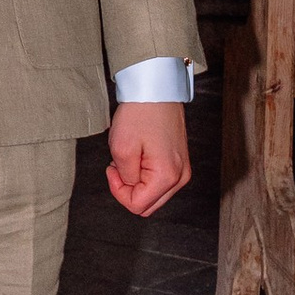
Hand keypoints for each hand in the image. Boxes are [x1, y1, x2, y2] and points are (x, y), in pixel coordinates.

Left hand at [104, 101, 189, 217]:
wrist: (156, 89)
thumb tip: (130, 187)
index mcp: (167, 176)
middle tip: (118, 165)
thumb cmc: (140, 113)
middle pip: (148, 204)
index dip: (118, 191)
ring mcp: (182, 170)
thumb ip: (125, 178)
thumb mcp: (121, 148)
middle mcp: (180, 177)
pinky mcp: (179, 162)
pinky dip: (144, 174)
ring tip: (130, 157)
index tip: (112, 169)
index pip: (138, 206)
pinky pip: (159, 181)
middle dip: (128, 189)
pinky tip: (139, 155)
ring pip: (153, 194)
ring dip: (136, 181)